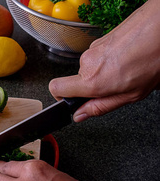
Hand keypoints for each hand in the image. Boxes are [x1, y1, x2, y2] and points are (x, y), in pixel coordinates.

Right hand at [49, 0, 159, 121]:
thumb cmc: (152, 58)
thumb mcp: (130, 95)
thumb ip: (101, 107)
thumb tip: (80, 115)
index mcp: (92, 81)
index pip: (56, 88)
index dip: (61, 97)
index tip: (73, 101)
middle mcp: (87, 63)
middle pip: (78, 80)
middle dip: (94, 85)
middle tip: (117, 86)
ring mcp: (93, 49)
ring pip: (91, 67)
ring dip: (105, 72)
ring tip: (128, 70)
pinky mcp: (100, 39)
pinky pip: (99, 55)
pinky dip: (111, 60)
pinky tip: (128, 59)